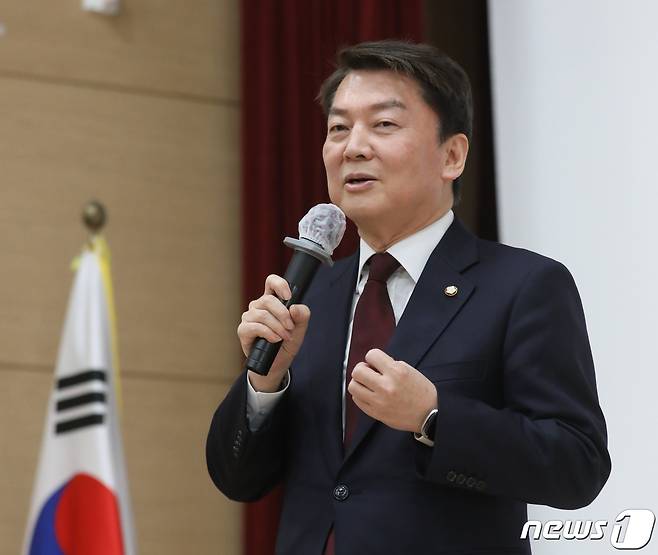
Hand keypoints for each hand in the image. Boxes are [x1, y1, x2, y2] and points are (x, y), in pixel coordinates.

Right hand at [238, 274, 310, 392]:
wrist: (278, 363)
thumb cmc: (286, 343)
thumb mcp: (300, 329)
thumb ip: (302, 316)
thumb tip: (294, 308)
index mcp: (272, 301)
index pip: (271, 282)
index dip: (279, 284)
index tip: (289, 296)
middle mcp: (259, 306)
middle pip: (268, 299)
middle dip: (282, 314)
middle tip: (290, 327)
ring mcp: (249, 317)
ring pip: (262, 314)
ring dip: (277, 327)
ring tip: (284, 337)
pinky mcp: (243, 330)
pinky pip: (254, 326)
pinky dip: (267, 333)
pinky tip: (274, 340)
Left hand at [348, 349, 437, 432]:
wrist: (429, 414)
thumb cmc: (420, 391)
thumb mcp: (409, 370)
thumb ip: (389, 365)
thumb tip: (372, 364)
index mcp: (397, 372)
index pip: (371, 355)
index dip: (373, 358)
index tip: (376, 363)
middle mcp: (386, 386)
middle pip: (358, 371)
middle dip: (363, 369)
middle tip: (370, 373)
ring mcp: (379, 401)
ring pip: (353, 386)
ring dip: (359, 382)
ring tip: (368, 384)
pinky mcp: (376, 413)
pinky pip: (357, 400)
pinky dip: (360, 395)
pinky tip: (369, 394)